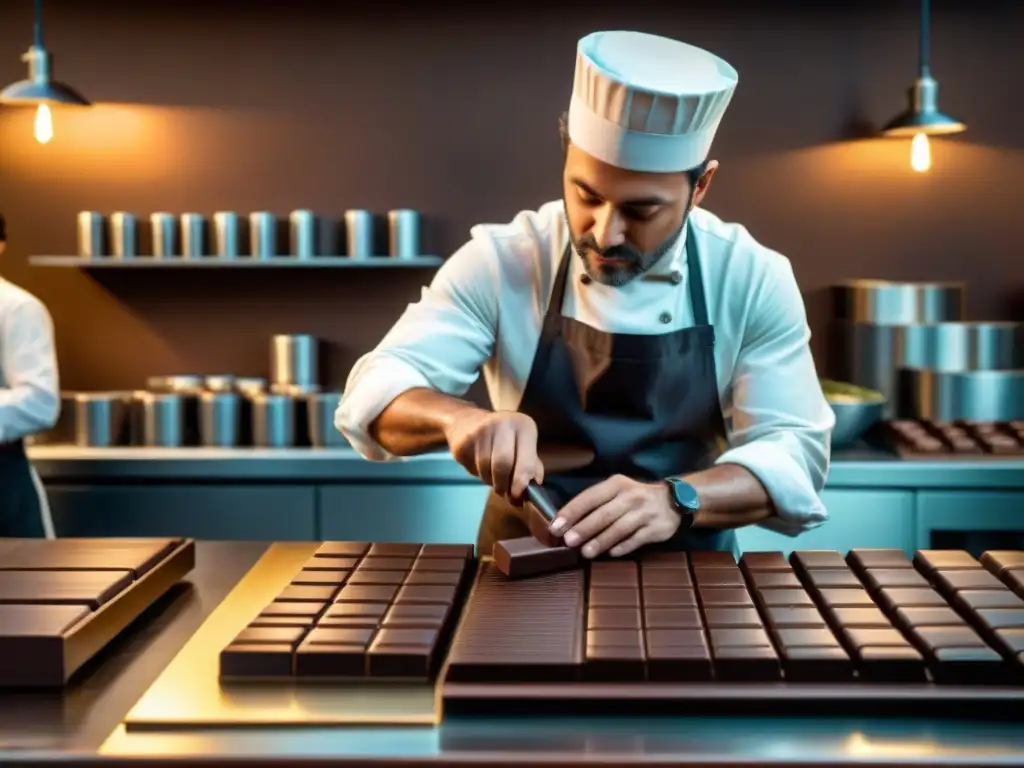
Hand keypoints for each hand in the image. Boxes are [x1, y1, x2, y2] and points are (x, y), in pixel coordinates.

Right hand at [444, 409, 543, 500]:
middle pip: (503, 465)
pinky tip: (479, 465)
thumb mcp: (522, 444)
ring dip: (490, 481)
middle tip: (504, 493)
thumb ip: (531, 464)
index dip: (521, 481)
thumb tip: (535, 486)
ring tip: (492, 476)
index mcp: (523, 425)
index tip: (518, 496)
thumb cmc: (502, 436)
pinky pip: (472, 469)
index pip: (525, 460)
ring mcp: (479, 431)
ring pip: (486, 469)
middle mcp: (502, 424)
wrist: (466, 420)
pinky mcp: (462, 442)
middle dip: (503, 484)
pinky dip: (477, 473)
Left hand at [550, 475, 680, 557]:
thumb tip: (567, 523)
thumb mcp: (617, 491)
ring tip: (585, 552)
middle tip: (568, 541)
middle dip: (584, 528)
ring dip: (601, 541)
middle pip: (604, 514)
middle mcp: (630, 496)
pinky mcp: (655, 529)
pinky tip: (611, 554)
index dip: (572, 512)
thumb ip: (596, 503)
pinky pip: (636, 540)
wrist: (674, 501)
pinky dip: (622, 547)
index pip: (590, 497)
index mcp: (616, 484)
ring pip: (619, 528)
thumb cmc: (635, 497)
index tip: (556, 526)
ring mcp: (644, 513)